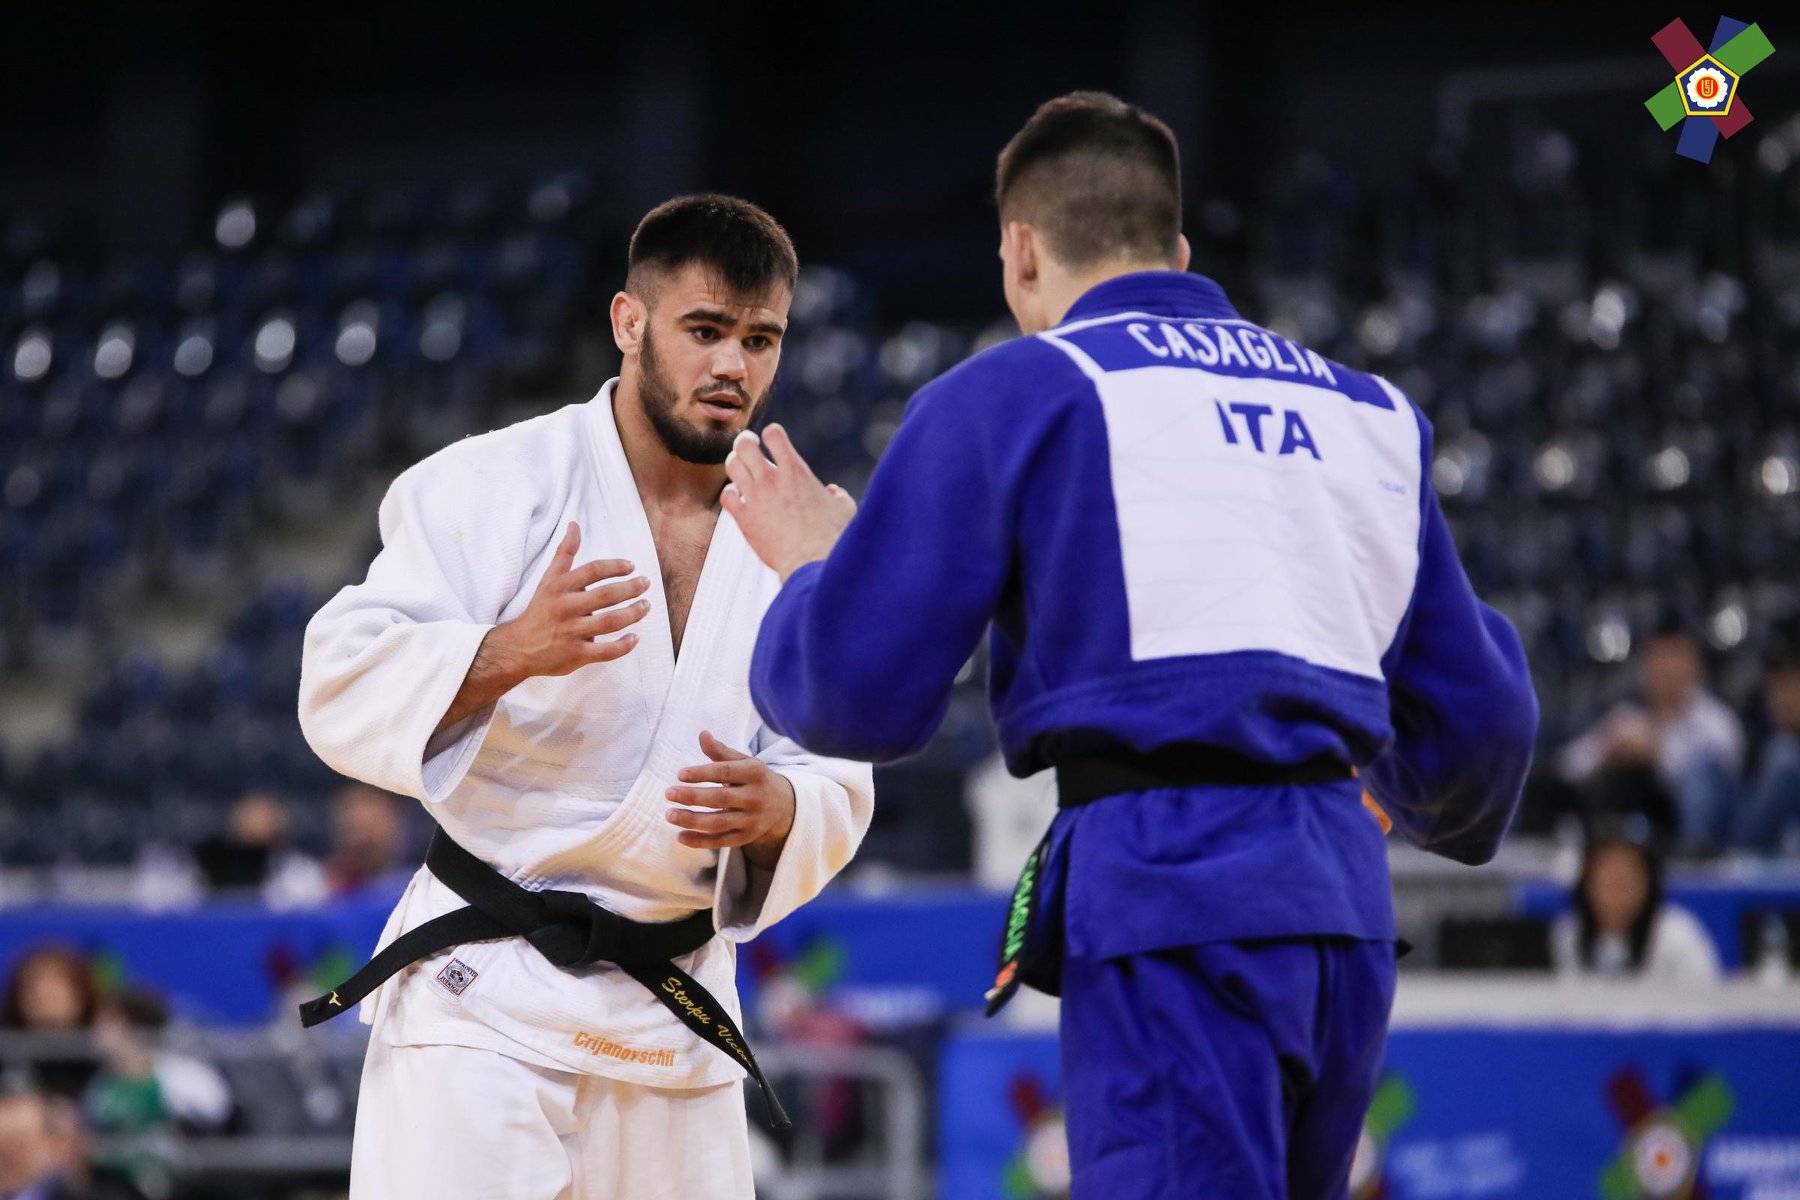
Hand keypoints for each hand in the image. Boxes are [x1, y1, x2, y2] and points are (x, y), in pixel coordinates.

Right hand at [486, 522, 650, 682]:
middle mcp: (566, 608)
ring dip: (632, 614)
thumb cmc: (540, 610)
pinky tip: (634, 638)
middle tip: (646, 583)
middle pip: (605, 595)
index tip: (631, 566)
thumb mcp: (549, 579)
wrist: (518, 648)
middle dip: (630, 588)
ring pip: (609, 622)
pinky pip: (605, 651)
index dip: (615, 566)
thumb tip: (574, 524)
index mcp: (560, 588)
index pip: (592, 571)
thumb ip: (565, 553)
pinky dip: (623, 646)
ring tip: (645, 606)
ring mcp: (571, 632)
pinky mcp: (575, 655)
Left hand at [664, 731, 796, 868]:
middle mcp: (755, 797)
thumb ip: (721, 752)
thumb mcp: (744, 762)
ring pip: (720, 823)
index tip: (680, 774)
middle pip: (721, 799)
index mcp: (755, 773)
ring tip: (670, 815)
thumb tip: (703, 735)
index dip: (702, 773)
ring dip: (693, 821)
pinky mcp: (746, 837)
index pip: (726, 772)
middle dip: (693, 797)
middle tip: (669, 793)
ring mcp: (752, 820)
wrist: (783, 805)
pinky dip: (701, 841)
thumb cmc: (755, 779)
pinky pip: (722, 841)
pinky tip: (681, 837)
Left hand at [721, 425, 856, 580]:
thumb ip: (836, 495)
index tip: (774, 441)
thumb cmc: (833, 536)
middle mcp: (771, 480)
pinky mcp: (744, 519)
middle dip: (745, 441)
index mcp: (796, 471)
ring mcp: (755, 498)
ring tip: (741, 468)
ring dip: (736, 463)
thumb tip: (832, 492)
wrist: (812, 562)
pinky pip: (726, 495)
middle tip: (748, 445)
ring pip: (732, 466)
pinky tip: (739, 497)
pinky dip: (731, 492)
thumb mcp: (844, 508)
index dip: (772, 434)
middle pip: (744, 445)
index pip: (773, 434)